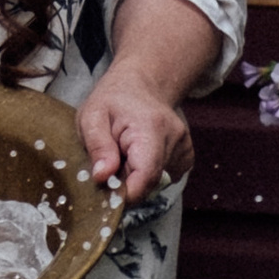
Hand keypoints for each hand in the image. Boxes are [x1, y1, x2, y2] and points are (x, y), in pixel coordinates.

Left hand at [78, 67, 194, 203]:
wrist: (142, 85)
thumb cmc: (114, 100)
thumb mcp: (92, 116)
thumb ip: (97, 146)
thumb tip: (102, 177)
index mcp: (152, 128)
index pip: (146, 176)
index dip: (124, 193)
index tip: (105, 192)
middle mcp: (175, 139)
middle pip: (150, 183)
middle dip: (125, 184)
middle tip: (109, 166)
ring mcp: (184, 149)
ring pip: (156, 184)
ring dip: (135, 178)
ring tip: (124, 155)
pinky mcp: (186, 158)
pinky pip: (163, 179)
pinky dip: (146, 174)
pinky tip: (138, 156)